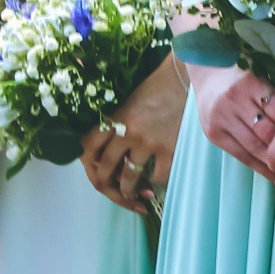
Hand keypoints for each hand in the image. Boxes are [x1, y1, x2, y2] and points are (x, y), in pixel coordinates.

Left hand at [82, 55, 185, 213]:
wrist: (186, 78)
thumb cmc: (158, 88)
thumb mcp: (129, 102)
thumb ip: (117, 123)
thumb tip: (110, 148)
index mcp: (115, 119)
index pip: (88, 147)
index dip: (88, 162)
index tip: (95, 168)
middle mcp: (127, 132)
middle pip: (105, 167)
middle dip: (106, 184)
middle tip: (113, 189)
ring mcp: (148, 142)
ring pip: (129, 177)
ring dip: (129, 190)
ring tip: (133, 194)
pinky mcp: (170, 148)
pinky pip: (158, 176)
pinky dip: (156, 182)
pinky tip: (157, 182)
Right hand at [190, 65, 274, 178]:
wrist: (209, 80)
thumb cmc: (245, 81)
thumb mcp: (263, 79)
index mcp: (251, 83)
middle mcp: (233, 100)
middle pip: (267, 131)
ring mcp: (221, 119)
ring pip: (255, 148)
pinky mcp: (214, 135)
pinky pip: (242, 157)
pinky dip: (261, 168)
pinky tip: (274, 175)